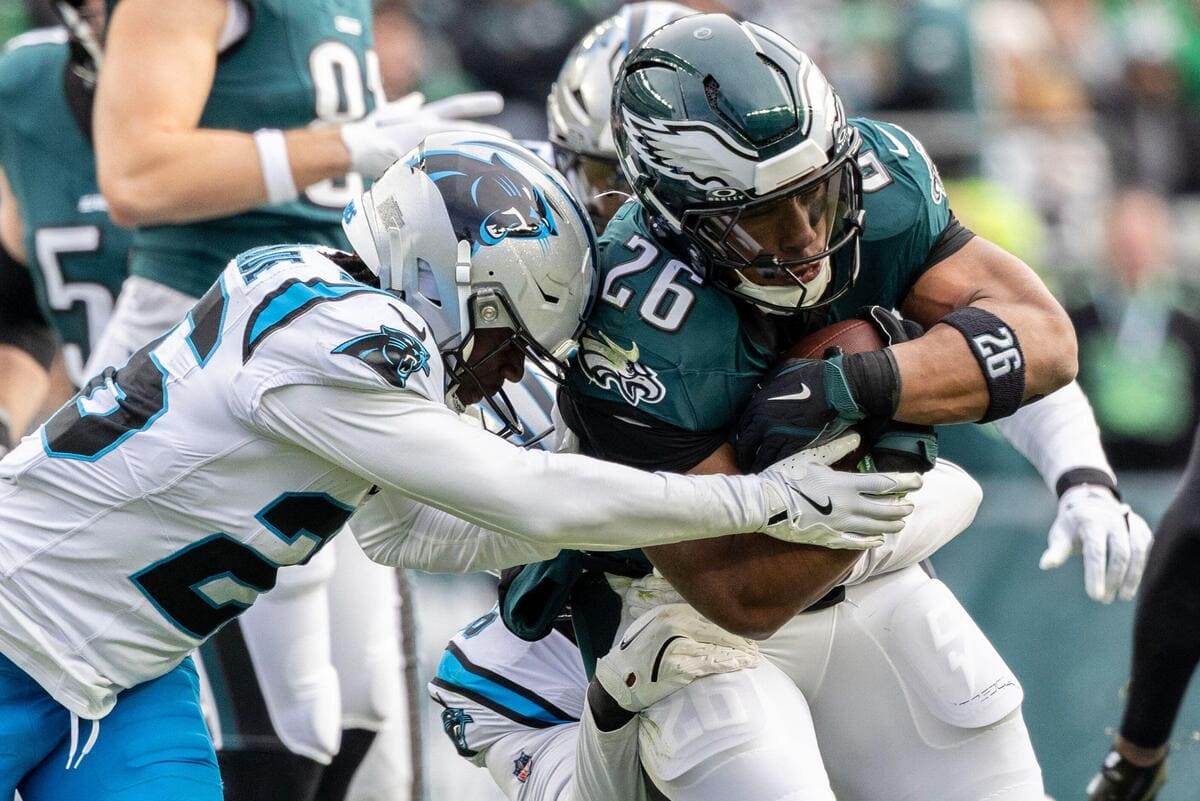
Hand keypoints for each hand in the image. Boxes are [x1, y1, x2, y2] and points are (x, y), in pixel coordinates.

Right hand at [340, 91, 510, 177]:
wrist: (355, 148)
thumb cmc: (370, 133)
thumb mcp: (390, 114)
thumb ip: (406, 107)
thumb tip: (417, 99)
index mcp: (423, 116)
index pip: (457, 106)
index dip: (478, 104)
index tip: (498, 103)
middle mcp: (428, 129)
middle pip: (465, 129)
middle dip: (488, 132)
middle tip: (509, 136)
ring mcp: (426, 147)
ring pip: (459, 150)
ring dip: (477, 154)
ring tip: (497, 159)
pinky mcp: (420, 165)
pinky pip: (446, 172)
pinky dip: (460, 175)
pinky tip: (475, 179)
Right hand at [594, 603, 759, 711]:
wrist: (618, 681)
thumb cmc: (638, 655)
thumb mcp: (653, 627)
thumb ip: (677, 621)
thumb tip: (705, 619)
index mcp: (669, 614)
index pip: (708, 616)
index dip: (728, 624)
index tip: (744, 630)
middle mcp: (674, 626)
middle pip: (716, 631)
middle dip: (738, 640)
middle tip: (755, 647)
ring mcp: (677, 646)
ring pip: (716, 647)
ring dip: (738, 653)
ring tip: (754, 658)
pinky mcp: (679, 667)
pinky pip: (709, 664)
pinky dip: (727, 664)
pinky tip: (740, 666)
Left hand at [735, 353, 864, 471]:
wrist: (835, 387)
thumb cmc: (813, 375)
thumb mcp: (783, 369)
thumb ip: (770, 380)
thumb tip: (766, 383)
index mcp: (759, 402)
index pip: (742, 424)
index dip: (742, 434)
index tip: (745, 440)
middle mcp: (763, 420)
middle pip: (745, 443)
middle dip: (743, 453)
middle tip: (744, 460)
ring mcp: (777, 434)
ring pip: (758, 456)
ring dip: (755, 464)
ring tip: (755, 470)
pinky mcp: (793, 444)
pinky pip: (776, 461)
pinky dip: (771, 468)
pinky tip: (770, 472)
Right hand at [757, 433, 920, 547]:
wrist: (764, 503)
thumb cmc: (786, 476)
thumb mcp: (812, 457)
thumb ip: (838, 448)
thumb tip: (857, 437)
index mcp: (846, 484)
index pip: (884, 484)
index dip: (904, 482)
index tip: (918, 481)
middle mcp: (848, 507)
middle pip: (884, 509)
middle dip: (900, 506)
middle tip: (910, 504)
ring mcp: (839, 525)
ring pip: (874, 527)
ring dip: (890, 524)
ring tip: (901, 521)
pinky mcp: (828, 538)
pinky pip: (855, 544)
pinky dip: (870, 542)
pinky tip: (878, 540)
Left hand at [1039, 484, 1152, 602]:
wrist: (1091, 502)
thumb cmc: (1072, 525)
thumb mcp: (1060, 534)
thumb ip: (1056, 550)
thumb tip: (1045, 565)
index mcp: (1091, 521)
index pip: (1095, 551)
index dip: (1096, 574)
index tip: (1094, 596)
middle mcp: (1114, 520)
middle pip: (1120, 553)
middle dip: (1114, 579)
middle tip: (1104, 600)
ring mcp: (1131, 523)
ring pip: (1138, 552)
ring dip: (1132, 577)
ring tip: (1124, 597)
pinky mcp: (1142, 529)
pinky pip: (1146, 550)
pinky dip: (1141, 568)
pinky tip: (1132, 584)